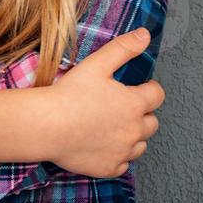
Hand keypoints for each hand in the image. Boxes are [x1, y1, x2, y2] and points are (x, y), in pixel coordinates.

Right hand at [42, 27, 163, 177]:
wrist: (46, 125)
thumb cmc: (68, 95)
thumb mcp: (96, 64)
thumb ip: (123, 48)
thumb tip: (145, 35)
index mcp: (133, 104)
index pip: (157, 95)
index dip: (149, 89)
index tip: (139, 87)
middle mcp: (133, 130)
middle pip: (152, 123)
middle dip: (142, 114)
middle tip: (121, 108)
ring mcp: (122, 151)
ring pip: (140, 145)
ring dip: (132, 136)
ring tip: (111, 127)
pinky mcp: (109, 167)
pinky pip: (123, 164)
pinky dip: (117, 156)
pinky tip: (101, 145)